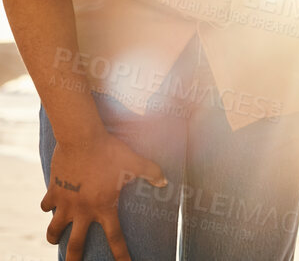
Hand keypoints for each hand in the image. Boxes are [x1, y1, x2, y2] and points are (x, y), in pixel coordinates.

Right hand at [42, 130, 166, 260]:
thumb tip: (165, 181)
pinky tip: (48, 206)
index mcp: (103, 207)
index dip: (121, 254)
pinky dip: (46, 206)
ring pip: (54, 229)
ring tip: (54, 239)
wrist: (82, 137)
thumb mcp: (133, 161)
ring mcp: (65, 202)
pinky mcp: (53, 191)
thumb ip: (150, 172)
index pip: (115, 237)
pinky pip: (46, 204)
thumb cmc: (109, 150)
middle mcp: (82, 210)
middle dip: (73, 260)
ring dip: (53, 236)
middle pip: (75, 245)